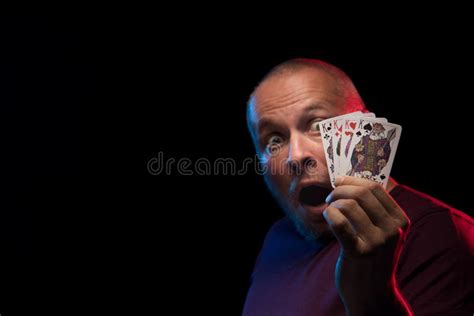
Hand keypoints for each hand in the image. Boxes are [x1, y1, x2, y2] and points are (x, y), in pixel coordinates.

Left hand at [324, 176, 411, 315]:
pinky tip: (326, 216)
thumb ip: (371, 208)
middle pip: (361, 193)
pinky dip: (329, 214)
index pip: (375, 188)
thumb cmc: (371, 256)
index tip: (338, 182)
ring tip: (329, 212)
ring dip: (333, 204)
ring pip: (348, 205)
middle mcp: (393, 229)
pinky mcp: (359, 252)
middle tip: (330, 198)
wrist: (371, 293)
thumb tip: (346, 180)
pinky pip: (340, 223)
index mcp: (400, 220)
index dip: (352, 180)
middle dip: (340, 190)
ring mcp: (378, 242)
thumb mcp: (381, 231)